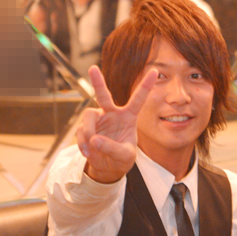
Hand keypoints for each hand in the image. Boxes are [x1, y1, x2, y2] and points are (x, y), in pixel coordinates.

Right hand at [77, 65, 156, 183]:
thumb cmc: (122, 159)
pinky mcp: (86, 127)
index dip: (146, 85)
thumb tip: (94, 139)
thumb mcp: (125, 156)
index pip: (138, 99)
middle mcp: (112, 113)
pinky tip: (89, 153)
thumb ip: (112, 149)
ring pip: (88, 116)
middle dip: (98, 82)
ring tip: (92, 147)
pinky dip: (83, 144)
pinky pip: (81, 131)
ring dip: (88, 132)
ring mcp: (98, 119)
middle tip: (92, 68)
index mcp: (128, 117)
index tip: (155, 71)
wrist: (107, 167)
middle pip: (104, 96)